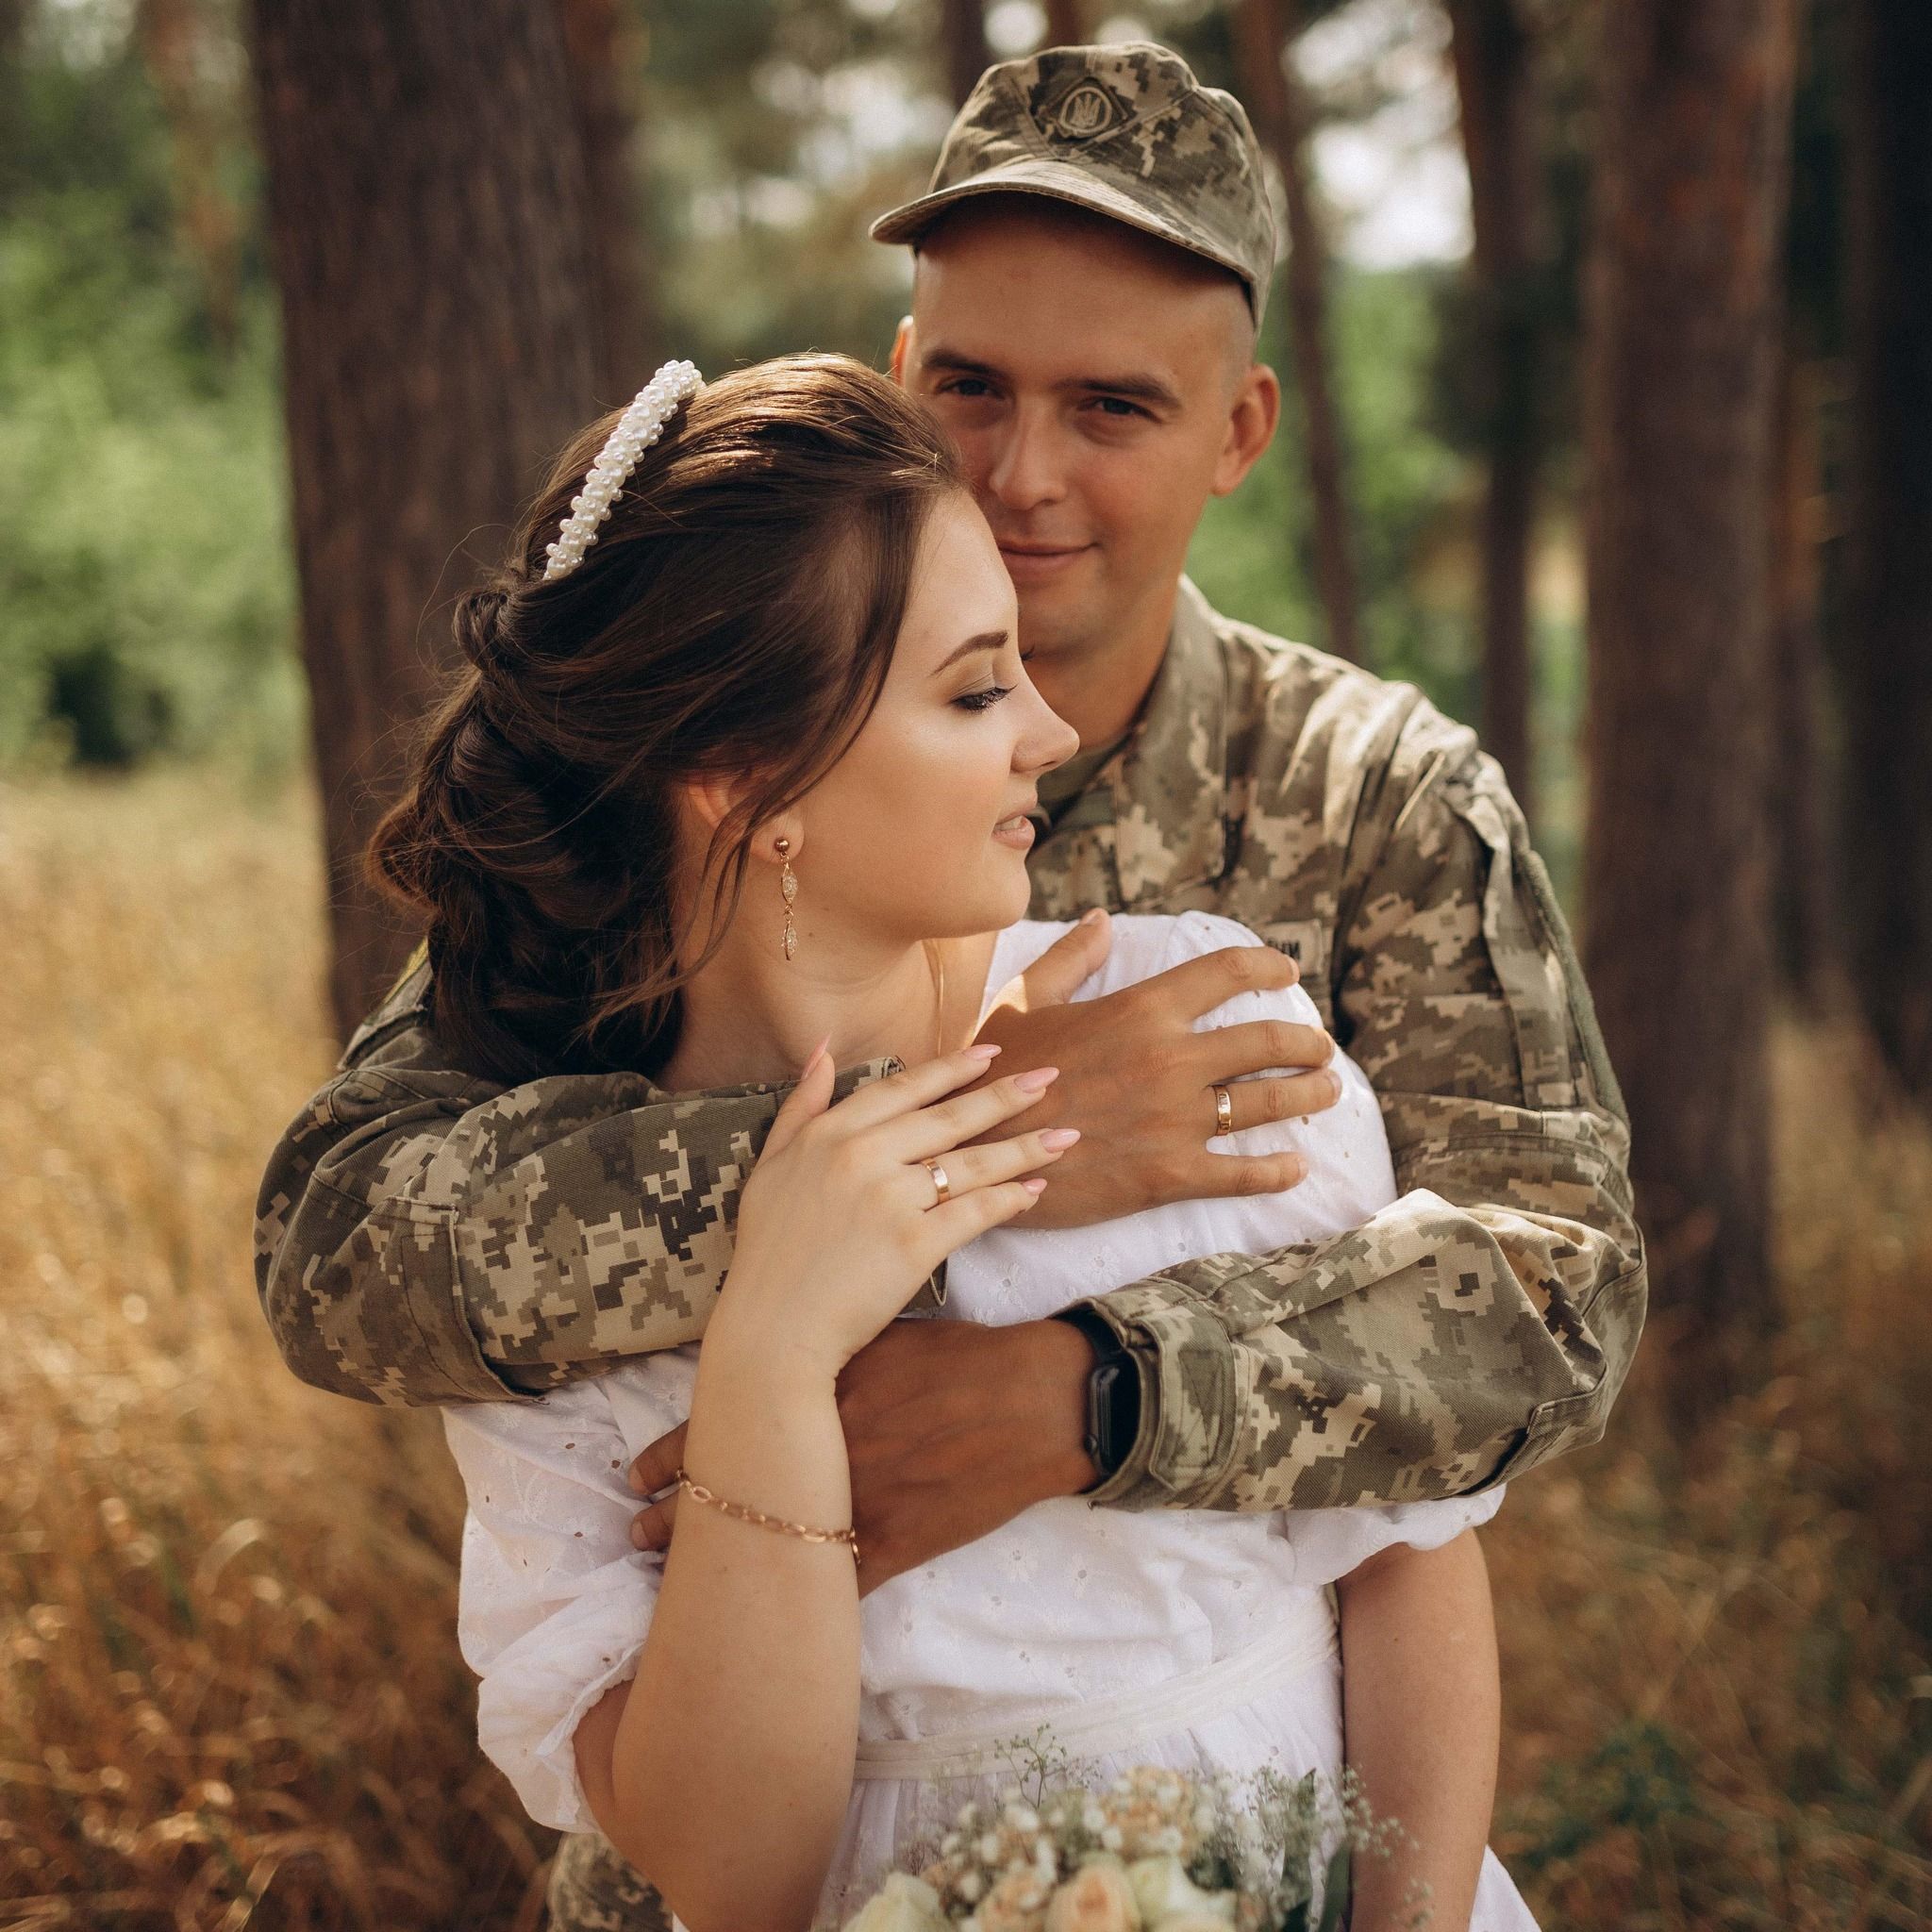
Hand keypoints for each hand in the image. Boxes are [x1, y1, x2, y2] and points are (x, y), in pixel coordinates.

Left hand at [628, 1315, 1096, 1593]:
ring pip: (769, 1545)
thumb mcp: (882, 1336)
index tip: (636, 1474)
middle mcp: (824, 1450)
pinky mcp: (897, 1544)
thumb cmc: (962, 1358)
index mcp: (817, 1391)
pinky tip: (763, 1619)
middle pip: (730, 1492)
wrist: (1034, 1400)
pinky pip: (835, 1584)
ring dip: (718, 1567)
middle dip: (677, 1519)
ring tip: (672, 1585)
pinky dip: (797, 1602)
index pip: (721, 1428)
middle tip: (635, 1536)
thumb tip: (779, 1355)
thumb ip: (828, 1353)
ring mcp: (858, 1502)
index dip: (673, 1455)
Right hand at [712, 1040, 1080, 1377]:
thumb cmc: (769, 1251)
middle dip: (1006, 1096)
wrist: (773, 1326)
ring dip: (1024, 1148)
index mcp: (830, 1135)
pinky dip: (1009, 1199)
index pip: (902, 1089)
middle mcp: (862, 1157)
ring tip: (1066, 1136)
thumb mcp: (769, 1165)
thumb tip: (823, 1048)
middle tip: (1050, 1078)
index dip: (951, 1069)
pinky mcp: (914, 1244)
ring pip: (971, 1163)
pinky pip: (974, 1212)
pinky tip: (1037, 1190)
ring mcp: (890, 1199)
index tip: (990, 1053)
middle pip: (949, 1118)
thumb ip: (801, 1105)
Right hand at [970, 911, 1338, 1228]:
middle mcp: (1170, 1059)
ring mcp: (1176, 1119)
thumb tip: (1103, 922)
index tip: (1286, 973)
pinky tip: (1294, 1166)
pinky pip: (1245, 1173)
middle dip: (1306, 1043)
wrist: (976, 1152)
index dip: (1267, 965)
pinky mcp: (1172, 1175)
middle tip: (1319, 1048)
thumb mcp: (1024, 1003)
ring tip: (1325, 1091)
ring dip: (1309, 1094)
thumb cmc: (996, 1075)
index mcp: (1140, 1010)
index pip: (1227, 971)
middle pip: (1268, 1040)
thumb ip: (1070, 959)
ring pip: (1270, 1101)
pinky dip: (1279, 1170)